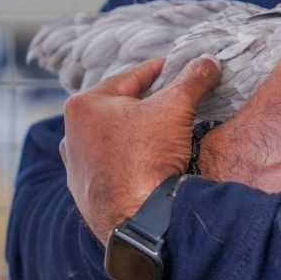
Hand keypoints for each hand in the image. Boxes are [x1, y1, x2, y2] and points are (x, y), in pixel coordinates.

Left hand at [60, 55, 220, 242]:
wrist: (139, 219)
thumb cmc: (148, 155)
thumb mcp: (177, 105)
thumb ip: (194, 78)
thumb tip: (209, 60)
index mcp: (83, 106)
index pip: (128, 78)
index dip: (156, 69)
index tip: (173, 66)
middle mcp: (71, 135)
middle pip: (118, 107)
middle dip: (145, 100)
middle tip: (171, 95)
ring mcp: (77, 167)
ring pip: (114, 136)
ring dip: (137, 130)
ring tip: (163, 127)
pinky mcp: (87, 194)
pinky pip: (112, 164)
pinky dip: (130, 157)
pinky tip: (150, 158)